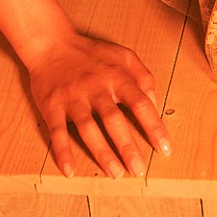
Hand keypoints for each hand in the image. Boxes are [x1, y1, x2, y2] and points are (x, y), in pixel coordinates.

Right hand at [28, 30, 171, 178]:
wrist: (51, 43)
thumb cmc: (91, 52)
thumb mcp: (123, 55)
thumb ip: (142, 76)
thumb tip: (154, 102)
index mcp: (116, 76)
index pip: (140, 103)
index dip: (153, 126)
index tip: (164, 148)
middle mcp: (96, 88)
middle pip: (114, 119)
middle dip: (128, 146)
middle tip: (139, 169)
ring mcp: (73, 97)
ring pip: (88, 128)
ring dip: (102, 152)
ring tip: (115, 173)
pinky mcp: (52, 106)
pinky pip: (57, 131)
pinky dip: (63, 151)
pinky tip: (69, 170)